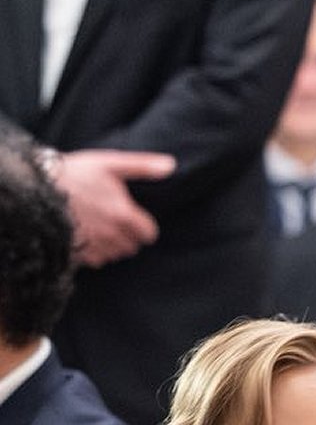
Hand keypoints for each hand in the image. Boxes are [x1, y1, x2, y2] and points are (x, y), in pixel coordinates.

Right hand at [52, 148, 175, 266]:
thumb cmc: (74, 173)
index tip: (134, 217)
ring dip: (112, 244)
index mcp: (124, 216)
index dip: (144, 226)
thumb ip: (142, 167)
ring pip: (115, 255)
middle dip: (128, 235)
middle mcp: (112, 236)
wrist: (36, 189)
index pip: (149, 234)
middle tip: (113, 218)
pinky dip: (95, 252)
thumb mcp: (109, 164)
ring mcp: (95, 248)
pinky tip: (85, 234)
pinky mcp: (79, 256)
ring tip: (97, 225)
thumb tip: (171, 165)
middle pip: (133, 246)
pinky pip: (97, 261)